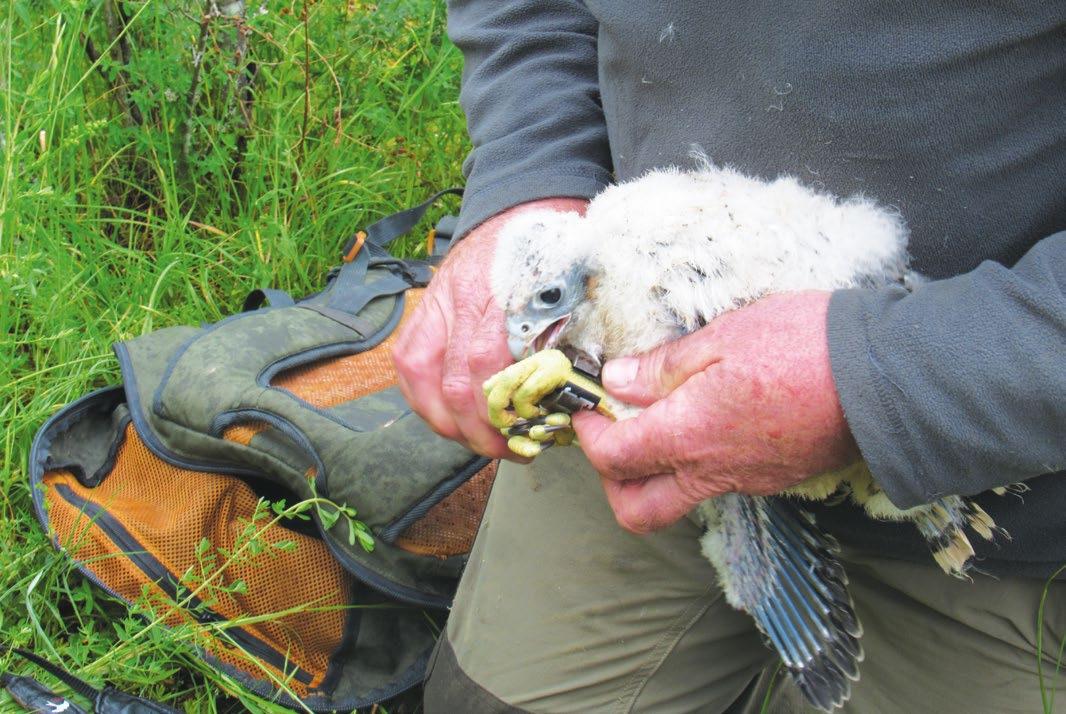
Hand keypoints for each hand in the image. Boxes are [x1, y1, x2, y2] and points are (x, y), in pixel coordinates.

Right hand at [392, 197, 589, 458]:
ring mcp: (436, 303)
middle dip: (478, 430)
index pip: (486, 365)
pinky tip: (446, 418)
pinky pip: (408, 362)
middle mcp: (459, 299)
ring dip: (447, 421)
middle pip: (452, 383)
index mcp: (501, 290)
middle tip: (508, 449)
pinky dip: (423, 398)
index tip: (528, 436)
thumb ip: (570, 331)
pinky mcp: (423, 308)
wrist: (520, 201)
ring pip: (420, 379)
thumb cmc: (552, 245)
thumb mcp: (573, 282)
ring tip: (477, 440)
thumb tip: (579, 391)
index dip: (502, 412)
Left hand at [571, 291, 859, 532]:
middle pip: (638, 511)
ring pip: (679, 500)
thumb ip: (662, 368)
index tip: (589, 406)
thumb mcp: (722, 338)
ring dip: (655, 472)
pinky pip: (719, 484)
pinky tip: (709, 419)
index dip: (589, 434)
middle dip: (612, 482)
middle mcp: (712, 472)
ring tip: (661, 420)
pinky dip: (697, 462)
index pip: (613, 458)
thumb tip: (617, 382)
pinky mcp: (773, 478)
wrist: (888, 377)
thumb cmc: (805, 346)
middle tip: (614, 435)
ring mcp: (746, 481)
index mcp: (689, 436)